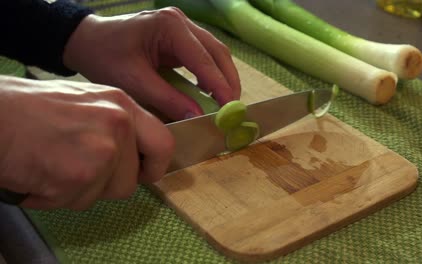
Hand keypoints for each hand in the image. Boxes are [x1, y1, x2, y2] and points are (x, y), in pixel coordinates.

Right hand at [0, 76, 173, 209]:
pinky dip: (56, 196)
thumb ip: (115, 125)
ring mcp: (101, 151)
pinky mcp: (80, 176)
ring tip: (53, 166)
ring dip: (79, 191)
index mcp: (121, 104)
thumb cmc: (27, 109)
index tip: (144, 174)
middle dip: (108, 185)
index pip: (163, 143)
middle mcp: (118, 125)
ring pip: (105, 195)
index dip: (155, 166)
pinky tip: (40, 174)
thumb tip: (133, 153)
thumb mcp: (86, 101)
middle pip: (132, 180)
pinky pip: (76, 202)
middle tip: (81, 173)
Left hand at [63, 8, 240, 120]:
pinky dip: (210, 75)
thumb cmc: (104, 57)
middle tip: (233, 108)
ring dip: (222, 78)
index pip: (203, 58)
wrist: (86, 41)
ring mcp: (181, 26)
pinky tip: (210, 93)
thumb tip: (198, 116)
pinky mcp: (180, 36)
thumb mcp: (134, 81)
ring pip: (214, 52)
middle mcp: (180, 21)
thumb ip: (168, 99)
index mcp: (169, 26)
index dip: (219, 85)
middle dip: (228, 81)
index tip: (230, 108)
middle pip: (217, 51)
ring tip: (225, 104)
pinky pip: (203, 56)